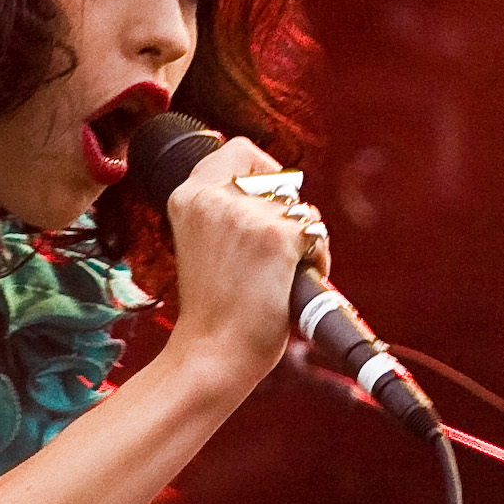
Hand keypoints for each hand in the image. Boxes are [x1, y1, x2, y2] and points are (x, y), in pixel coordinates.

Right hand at [163, 139, 327, 386]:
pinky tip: (295, 281)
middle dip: (288, 210)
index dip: (262, 170)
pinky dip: (317, 259)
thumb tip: (278, 187)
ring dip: (304, 237)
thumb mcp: (205, 242)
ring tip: (282, 273)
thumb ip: (226, 211)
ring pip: (301, 207)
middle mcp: (213, 197)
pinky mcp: (276, 236)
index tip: (266, 200)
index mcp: (187, 197)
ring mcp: (245, 214)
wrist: (214, 353)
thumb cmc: (215, 309)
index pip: (237, 150)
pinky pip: (316, 233)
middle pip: (278, 176)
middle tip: (274, 250)